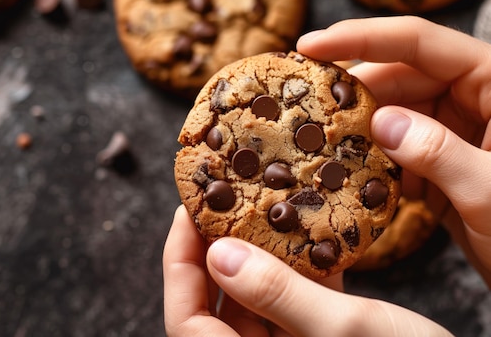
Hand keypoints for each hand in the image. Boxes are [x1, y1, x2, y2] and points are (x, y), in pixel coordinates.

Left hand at [163, 205, 451, 335]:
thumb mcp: (345, 332)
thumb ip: (278, 296)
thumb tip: (219, 254)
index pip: (187, 322)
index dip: (178, 265)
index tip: (187, 213)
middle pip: (216, 306)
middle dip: (217, 251)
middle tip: (224, 201)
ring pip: (255, 302)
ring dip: (259, 257)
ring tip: (261, 209)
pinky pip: (293, 305)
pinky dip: (296, 272)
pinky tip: (308, 239)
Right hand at [297, 16, 490, 284]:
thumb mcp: (490, 193)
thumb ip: (438, 153)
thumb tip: (381, 123)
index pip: (421, 44)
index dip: (362, 39)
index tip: (312, 46)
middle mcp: (475, 97)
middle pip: (401, 77)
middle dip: (355, 94)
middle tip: (310, 112)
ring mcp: (458, 127)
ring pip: (394, 112)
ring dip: (362, 132)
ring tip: (328, 147)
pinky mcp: (443, 157)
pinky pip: (399, 145)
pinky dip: (376, 158)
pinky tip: (361, 176)